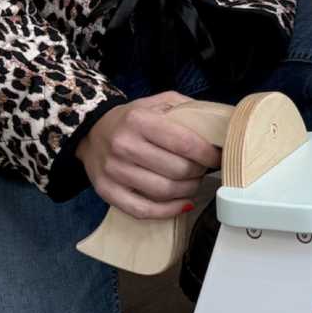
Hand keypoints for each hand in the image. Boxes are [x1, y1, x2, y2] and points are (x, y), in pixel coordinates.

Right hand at [76, 91, 221, 219]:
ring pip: (162, 191)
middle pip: (176, 169)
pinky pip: (143, 210)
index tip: (218, 156)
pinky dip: (168, 211)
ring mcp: (114, 172)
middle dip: (199, 172)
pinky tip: (183, 203)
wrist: (91, 131)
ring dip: (188, 190)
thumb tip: (220, 124)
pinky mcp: (107, 192)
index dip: (207, 153)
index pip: (183, 142)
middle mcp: (124, 146)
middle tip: (205, 168)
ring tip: (195, 182)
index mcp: (140, 120)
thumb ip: (187, 109)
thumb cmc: (132, 117)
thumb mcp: (159, 102)